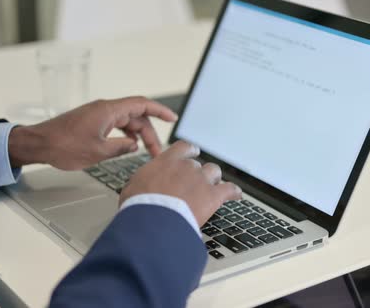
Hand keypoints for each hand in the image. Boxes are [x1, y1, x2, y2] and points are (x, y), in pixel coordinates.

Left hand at [8, 97, 176, 169]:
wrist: (38, 144)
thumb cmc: (63, 146)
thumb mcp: (98, 151)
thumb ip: (121, 147)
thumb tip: (134, 145)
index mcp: (108, 111)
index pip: (141, 104)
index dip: (160, 111)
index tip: (173, 118)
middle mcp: (105, 109)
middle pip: (136, 116)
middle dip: (150, 133)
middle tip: (156, 152)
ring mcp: (98, 115)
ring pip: (127, 122)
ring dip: (139, 135)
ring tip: (145, 152)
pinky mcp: (92, 122)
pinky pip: (116, 125)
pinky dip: (126, 135)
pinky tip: (128, 146)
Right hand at [119, 141, 242, 225]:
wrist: (153, 221)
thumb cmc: (139, 206)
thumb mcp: (133, 187)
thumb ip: (145, 180)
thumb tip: (145, 182)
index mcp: (167, 161)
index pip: (184, 147)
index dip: (190, 151)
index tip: (193, 153)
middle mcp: (187, 167)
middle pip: (199, 164)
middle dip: (199, 174)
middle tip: (196, 184)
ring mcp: (202, 180)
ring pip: (215, 172)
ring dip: (214, 180)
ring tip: (213, 188)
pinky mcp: (213, 195)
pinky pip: (230, 189)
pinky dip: (234, 192)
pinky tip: (236, 195)